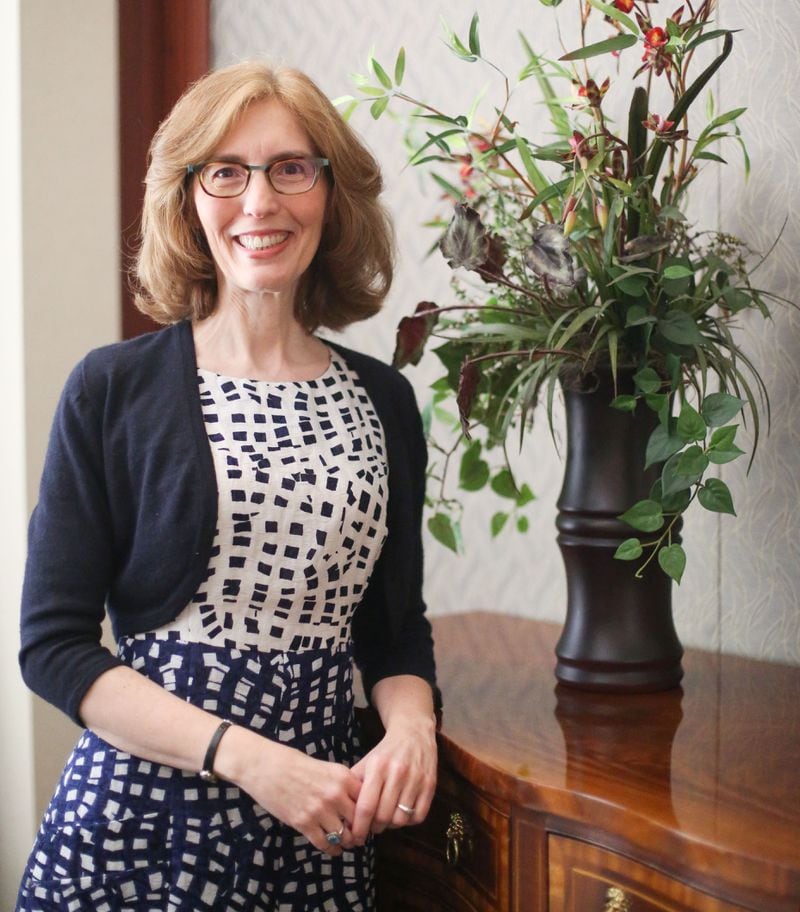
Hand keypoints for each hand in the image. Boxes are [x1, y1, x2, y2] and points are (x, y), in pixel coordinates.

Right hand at [216, 728, 362, 854]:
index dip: (370, 812)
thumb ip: (342, 784)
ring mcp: (319, 809)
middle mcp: (335, 793)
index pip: (368, 800)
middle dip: (362, 830)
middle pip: (359, 820)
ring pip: (344, 835)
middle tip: (361, 836)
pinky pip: (325, 843)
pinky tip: (333, 850)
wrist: (264, 765)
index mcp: (342, 776)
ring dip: (347, 842)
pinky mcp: (303, 823)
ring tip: (347, 843)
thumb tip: (357, 802)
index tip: (369, 819)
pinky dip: (332, 849)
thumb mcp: (325, 768)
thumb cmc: (294, 763)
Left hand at [348, 712, 436, 844]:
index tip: (356, 837)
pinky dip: (408, 822)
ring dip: (391, 826)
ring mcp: (416, 779)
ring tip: (386, 820)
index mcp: (378, 767)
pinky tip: (402, 814)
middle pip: (383, 816)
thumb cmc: (385, 751)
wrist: (413, 732)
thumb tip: (343, 812)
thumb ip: (354, 784)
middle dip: (374, 828)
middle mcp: (398, 773)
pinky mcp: (430, 785)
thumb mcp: (367, 762)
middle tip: (371, 827)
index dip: (359, 827)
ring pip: (400, 819)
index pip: (366, 806)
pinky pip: (418, 816)